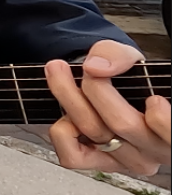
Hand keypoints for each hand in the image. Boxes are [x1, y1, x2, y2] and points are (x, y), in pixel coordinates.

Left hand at [45, 40, 170, 175]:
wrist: (115, 91)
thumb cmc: (131, 80)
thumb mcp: (132, 60)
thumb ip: (118, 56)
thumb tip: (95, 68)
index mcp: (169, 130)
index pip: (166, 129)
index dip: (160, 117)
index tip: (152, 98)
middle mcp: (151, 150)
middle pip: (121, 123)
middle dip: (95, 87)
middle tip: (85, 68)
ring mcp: (125, 160)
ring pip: (92, 131)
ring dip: (68, 96)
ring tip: (58, 70)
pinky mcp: (98, 163)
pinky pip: (72, 156)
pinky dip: (61, 131)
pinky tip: (66, 114)